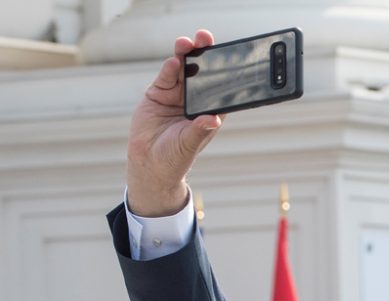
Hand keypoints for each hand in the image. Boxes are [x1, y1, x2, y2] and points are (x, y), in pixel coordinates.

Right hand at [126, 29, 223, 216]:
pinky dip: (169, 69)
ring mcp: (176, 95)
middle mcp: (194, 99)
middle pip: (201, 72)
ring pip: (182, 69)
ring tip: (187, 43)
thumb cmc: (175, 157)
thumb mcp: (189, 143)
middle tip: (205, 38)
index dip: (224, 70)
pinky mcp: (158, 93)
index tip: (229, 55)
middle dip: (203, 54)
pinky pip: (165, 77)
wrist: (149, 163)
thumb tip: (214, 120)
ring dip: (185, 55)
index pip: (220, 87)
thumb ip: (199, 130)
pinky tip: (173, 61)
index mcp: (209, 110)